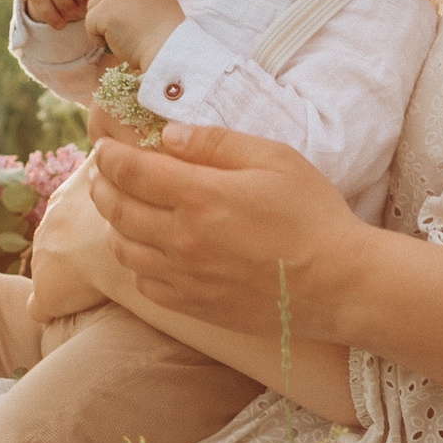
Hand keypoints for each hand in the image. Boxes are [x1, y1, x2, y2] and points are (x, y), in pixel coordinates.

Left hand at [86, 122, 368, 343]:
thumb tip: (169, 137)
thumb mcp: (274, 159)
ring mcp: (186, 278)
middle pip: (118, 211)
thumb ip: (217, 143)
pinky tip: (149, 251)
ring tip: (122, 211)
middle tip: (103, 175)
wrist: (338, 285)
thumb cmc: (312, 216)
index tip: (105, 148)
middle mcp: (182, 240)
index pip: (130, 172)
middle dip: (103, 187)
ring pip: (125, 250)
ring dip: (115, 226)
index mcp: (200, 197)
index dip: (109, 156)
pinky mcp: (196, 306)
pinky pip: (146, 284)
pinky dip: (137, 263)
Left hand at [89, 0, 181, 71]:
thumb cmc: (167, 45)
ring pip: (94, 7)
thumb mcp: (156, 16)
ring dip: (101, 27)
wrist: (172, 54)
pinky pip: (90, 23)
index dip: (116, 7)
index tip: (127, 26)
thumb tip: (114, 14)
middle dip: (105, 16)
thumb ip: (137, 6)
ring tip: (121, 41)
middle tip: (121, 35)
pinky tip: (116, 46)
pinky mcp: (107, 9)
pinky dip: (98, 39)